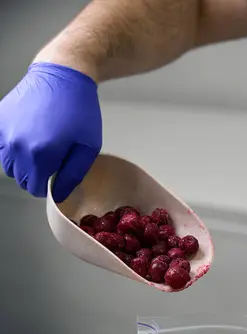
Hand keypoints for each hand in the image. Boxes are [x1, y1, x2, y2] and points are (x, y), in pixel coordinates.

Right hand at [0, 62, 101, 200]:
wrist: (62, 74)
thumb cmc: (80, 111)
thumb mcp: (87, 148)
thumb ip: (72, 176)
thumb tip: (57, 195)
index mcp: (41, 155)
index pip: (34, 188)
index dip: (47, 186)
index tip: (55, 175)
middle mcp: (17, 145)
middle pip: (20, 178)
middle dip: (35, 176)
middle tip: (50, 161)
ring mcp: (5, 132)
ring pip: (8, 165)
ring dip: (22, 164)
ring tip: (39, 149)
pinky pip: (1, 147)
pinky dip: (12, 148)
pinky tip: (28, 137)